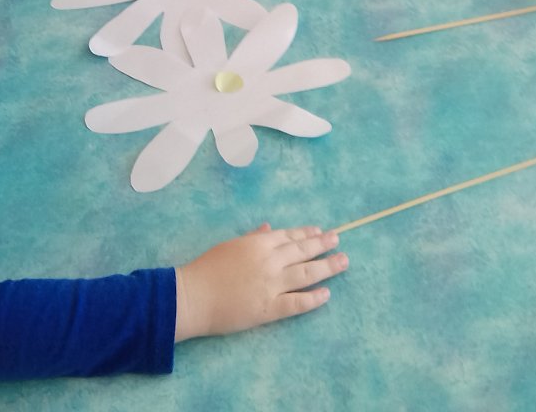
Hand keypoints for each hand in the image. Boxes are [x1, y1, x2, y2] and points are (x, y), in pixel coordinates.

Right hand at [174, 224, 346, 340]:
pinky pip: (296, 303)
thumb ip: (251, 238)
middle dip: (323, 245)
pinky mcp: (269, 308)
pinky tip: (326, 294)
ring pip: (306, 274)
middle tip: (338, 241)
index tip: (321, 232)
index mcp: (259, 244)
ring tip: (343, 262)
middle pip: (303, 251)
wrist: (193, 296)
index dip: (307, 234)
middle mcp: (270, 261)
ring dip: (327, 267)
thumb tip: (268, 227)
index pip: (290, 236)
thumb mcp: (229, 246)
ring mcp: (271, 284)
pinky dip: (313, 298)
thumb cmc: (206, 269)